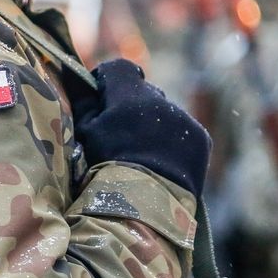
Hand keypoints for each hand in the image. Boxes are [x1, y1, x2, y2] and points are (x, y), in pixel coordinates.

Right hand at [74, 59, 210, 198]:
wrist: (144, 209)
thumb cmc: (105, 171)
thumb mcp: (85, 135)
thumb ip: (84, 101)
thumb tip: (76, 76)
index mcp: (130, 97)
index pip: (120, 69)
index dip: (108, 81)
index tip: (102, 100)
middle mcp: (161, 101)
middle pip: (144, 92)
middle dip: (132, 106)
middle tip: (122, 135)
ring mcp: (184, 119)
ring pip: (165, 113)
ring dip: (154, 125)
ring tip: (143, 156)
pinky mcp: (201, 138)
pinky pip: (184, 131)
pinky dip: (174, 142)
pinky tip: (163, 164)